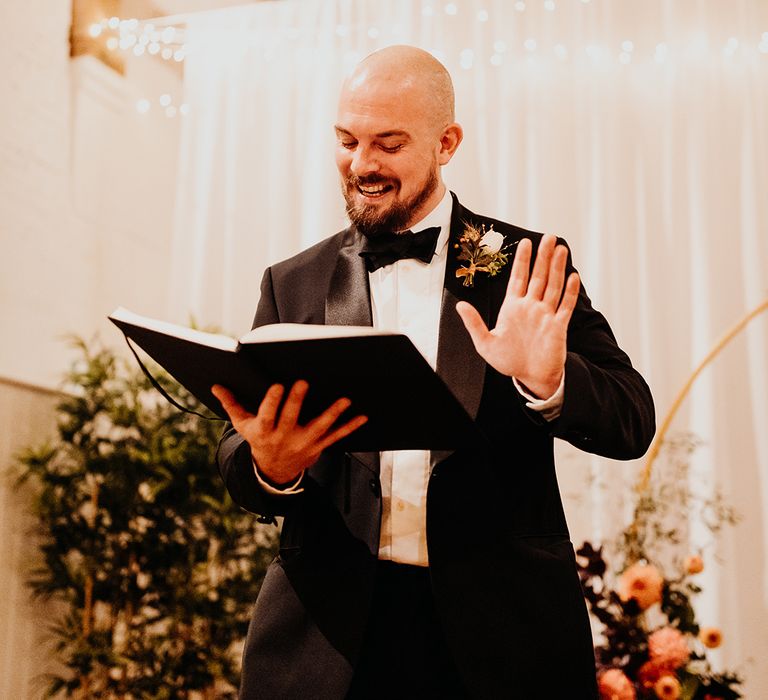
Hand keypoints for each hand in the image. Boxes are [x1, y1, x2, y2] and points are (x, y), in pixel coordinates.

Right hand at [211, 381, 367, 484]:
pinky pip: (336, 436)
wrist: (273, 471)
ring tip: (344, 400)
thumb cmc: (259, 439)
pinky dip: (350, 427)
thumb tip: (217, 385)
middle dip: (297, 401)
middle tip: (303, 382)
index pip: (267, 415)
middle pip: (291, 418)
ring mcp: (303, 443)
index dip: (271, 402)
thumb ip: (231, 404)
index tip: (276, 386)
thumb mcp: (242, 425)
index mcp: (264, 430)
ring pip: (319, 427)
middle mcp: (284, 437)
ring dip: (332, 414)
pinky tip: (362, 417)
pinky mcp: (318, 446)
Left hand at [456, 234, 579, 398]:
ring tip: (560, 249)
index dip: (522, 261)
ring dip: (557, 268)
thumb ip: (474, 323)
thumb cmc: (508, 361)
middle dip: (543, 257)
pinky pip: (566, 305)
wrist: (529, 377)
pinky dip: (570, 291)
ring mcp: (546, 315)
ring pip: (553, 286)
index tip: (525, 243)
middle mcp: (531, 307)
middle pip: (538, 276)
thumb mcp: (485, 343)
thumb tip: (460, 306)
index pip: (519, 278)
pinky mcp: (558, 326)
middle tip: (548, 237)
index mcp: (513, 307)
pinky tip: (573, 276)